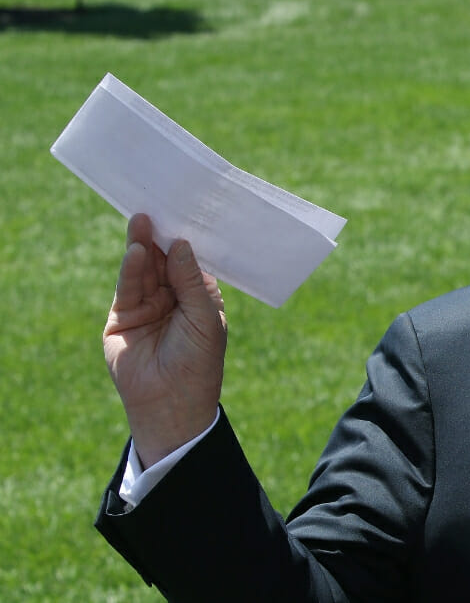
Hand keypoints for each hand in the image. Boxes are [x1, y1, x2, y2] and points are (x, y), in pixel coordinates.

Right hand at [103, 214, 226, 466]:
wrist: (172, 404)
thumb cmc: (199, 363)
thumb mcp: (204, 318)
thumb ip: (191, 281)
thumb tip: (180, 244)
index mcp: (199, 297)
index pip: (192, 262)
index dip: (188, 240)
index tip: (187, 211)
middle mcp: (173, 298)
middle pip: (164, 260)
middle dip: (162, 237)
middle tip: (159, 207)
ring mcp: (147, 306)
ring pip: (144, 269)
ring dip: (144, 245)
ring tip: (143, 221)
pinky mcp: (123, 316)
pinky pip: (129, 286)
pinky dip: (132, 269)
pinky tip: (137, 251)